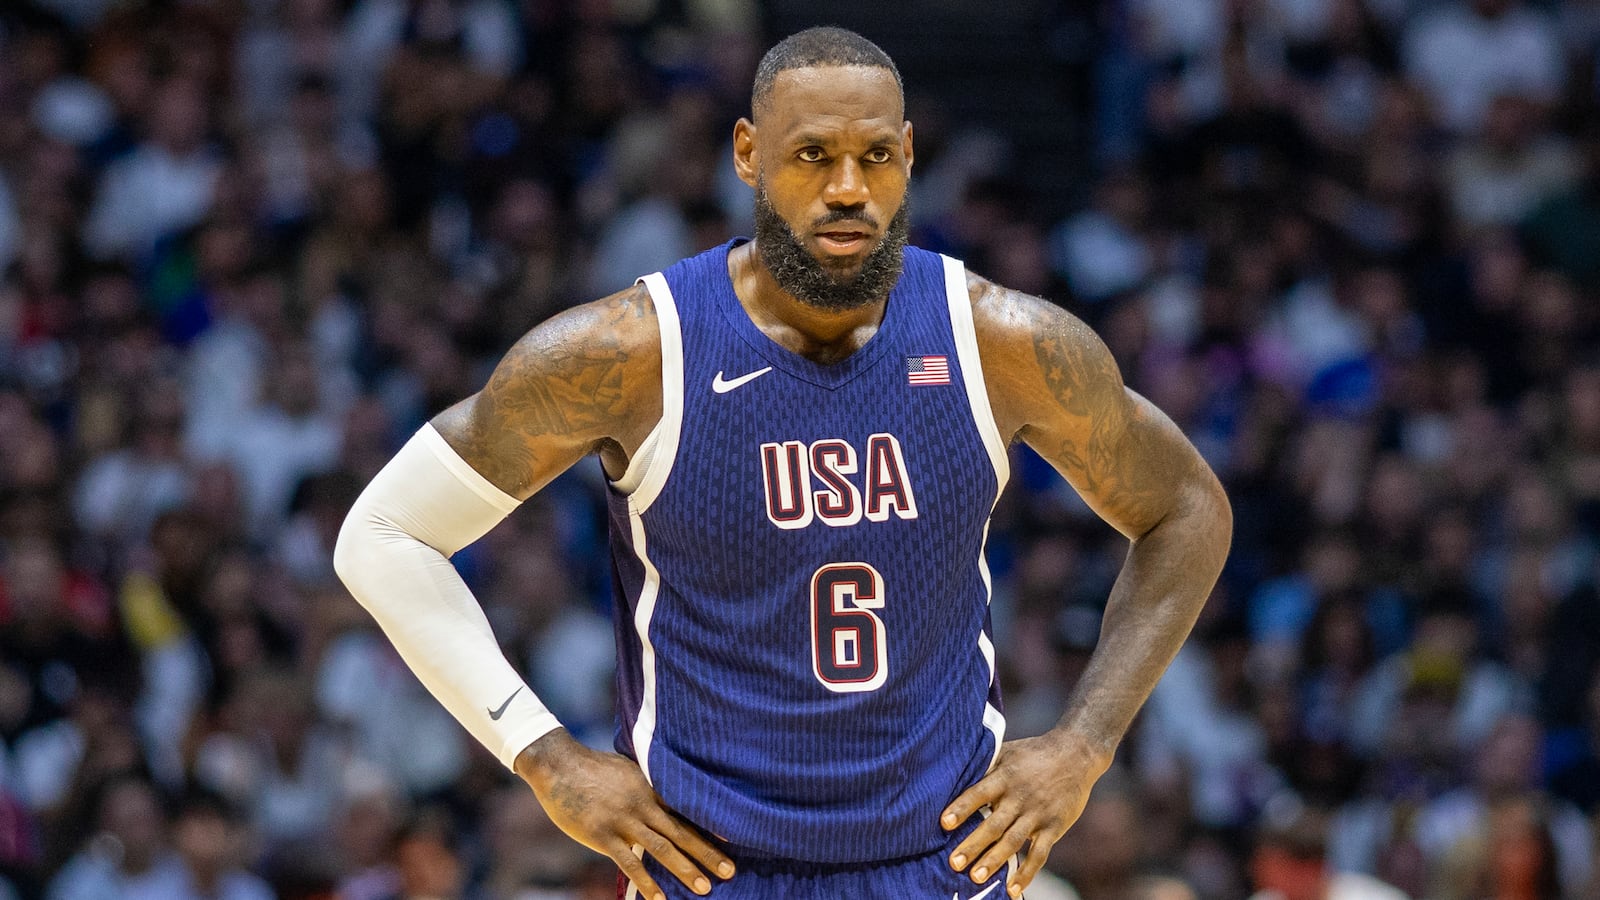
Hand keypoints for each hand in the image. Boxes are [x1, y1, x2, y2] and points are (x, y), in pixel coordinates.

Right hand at [515, 729, 734, 898]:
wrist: (558, 765)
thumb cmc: (592, 767)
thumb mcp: (627, 770)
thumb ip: (645, 785)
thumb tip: (661, 796)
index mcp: (650, 787)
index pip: (686, 809)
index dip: (710, 825)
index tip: (732, 840)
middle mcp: (643, 804)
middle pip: (681, 832)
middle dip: (707, 853)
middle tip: (730, 871)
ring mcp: (624, 821)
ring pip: (662, 849)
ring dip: (685, 869)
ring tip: (705, 887)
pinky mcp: (603, 835)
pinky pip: (630, 863)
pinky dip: (647, 882)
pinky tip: (661, 898)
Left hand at [940, 730, 1112, 897]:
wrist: (1076, 753)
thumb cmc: (1033, 753)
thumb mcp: (1007, 752)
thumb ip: (985, 766)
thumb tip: (952, 774)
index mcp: (1005, 776)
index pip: (979, 793)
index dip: (962, 807)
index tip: (944, 823)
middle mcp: (1020, 797)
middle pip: (994, 824)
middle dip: (973, 844)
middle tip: (954, 863)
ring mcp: (1038, 813)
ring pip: (1013, 841)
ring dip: (994, 860)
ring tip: (976, 877)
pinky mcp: (1054, 827)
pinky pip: (1039, 854)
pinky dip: (1027, 873)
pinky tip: (1013, 890)